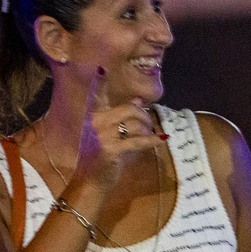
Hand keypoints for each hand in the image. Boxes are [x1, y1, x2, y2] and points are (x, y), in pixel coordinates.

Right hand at [75, 66, 168, 192]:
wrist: (89, 182)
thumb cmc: (99, 158)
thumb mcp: (107, 134)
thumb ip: (121, 117)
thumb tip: (138, 101)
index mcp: (93, 117)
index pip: (97, 95)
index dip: (100, 82)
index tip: (102, 69)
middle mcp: (95, 122)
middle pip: (129, 109)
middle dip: (145, 117)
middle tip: (149, 125)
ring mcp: (102, 136)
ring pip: (136, 124)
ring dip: (148, 130)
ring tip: (150, 136)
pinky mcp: (111, 149)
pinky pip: (138, 141)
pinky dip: (152, 140)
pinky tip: (161, 139)